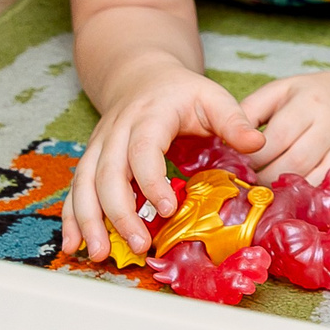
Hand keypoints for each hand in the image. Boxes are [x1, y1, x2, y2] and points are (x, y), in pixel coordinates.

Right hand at [59, 58, 263, 262]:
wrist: (142, 76)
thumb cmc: (181, 92)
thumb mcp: (212, 97)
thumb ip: (234, 120)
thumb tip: (257, 144)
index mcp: (150, 115)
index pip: (143, 149)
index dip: (151, 180)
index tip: (166, 209)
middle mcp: (117, 131)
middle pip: (108, 173)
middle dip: (120, 213)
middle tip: (139, 245)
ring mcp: (99, 146)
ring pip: (84, 183)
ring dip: (88, 220)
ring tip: (100, 253)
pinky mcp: (91, 160)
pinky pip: (75, 189)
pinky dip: (71, 217)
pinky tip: (74, 244)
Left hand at [241, 67, 329, 197]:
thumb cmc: (312, 96)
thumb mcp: (280, 90)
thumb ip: (251, 111)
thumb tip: (227, 140)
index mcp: (310, 103)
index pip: (278, 138)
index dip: (255, 158)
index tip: (239, 168)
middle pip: (297, 163)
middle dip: (269, 180)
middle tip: (252, 188)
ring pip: (319, 181)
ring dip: (293, 195)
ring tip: (273, 196)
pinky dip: (323, 200)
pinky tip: (305, 198)